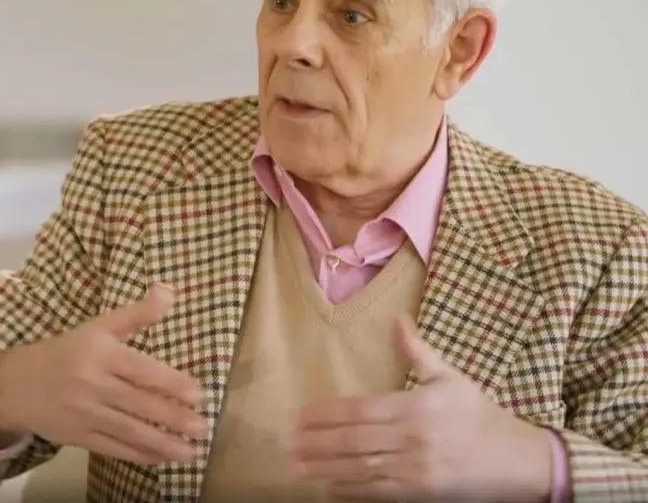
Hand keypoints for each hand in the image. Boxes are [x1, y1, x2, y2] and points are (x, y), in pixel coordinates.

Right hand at [0, 283, 205, 464]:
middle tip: (204, 428)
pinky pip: (115, 448)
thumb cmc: (63, 352)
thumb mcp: (96, 327)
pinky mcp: (79, 438)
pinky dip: (141, 455)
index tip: (200, 395)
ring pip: (131, 431)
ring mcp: (85, 414)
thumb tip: (169, 291)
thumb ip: (135, 314)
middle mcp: (92, 384)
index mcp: (99, 354)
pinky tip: (163, 458)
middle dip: (174, 419)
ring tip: (192, 452)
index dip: (172, 384)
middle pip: (140, 404)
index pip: (142, 370)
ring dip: (164, 444)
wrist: (12, 386)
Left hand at [288, 317, 555, 501]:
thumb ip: (418, 352)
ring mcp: (416, 470)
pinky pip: (377, 492)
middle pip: (354, 441)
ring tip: (296, 465)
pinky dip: (350, 490)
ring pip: (360, 469)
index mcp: (417, 408)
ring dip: (325, 468)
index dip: (327, 414)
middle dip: (316, 443)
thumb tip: (398, 319)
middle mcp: (412, 439)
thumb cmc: (480, 416)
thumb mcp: (451, 379)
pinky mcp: (421, 494)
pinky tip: (328, 486)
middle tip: (287, 443)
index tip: (299, 416)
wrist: (518, 462)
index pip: (361, 410)